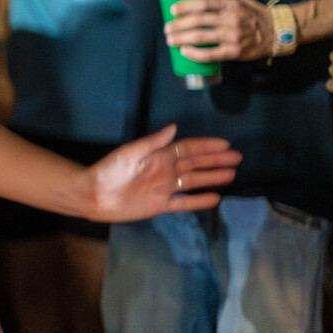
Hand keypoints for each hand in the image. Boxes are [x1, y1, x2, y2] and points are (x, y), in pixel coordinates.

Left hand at [86, 123, 239, 219]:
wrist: (94, 195)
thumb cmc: (109, 171)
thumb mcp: (130, 152)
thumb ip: (153, 142)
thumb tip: (174, 127)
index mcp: (159, 156)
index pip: (188, 149)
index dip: (207, 146)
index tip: (226, 144)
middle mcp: (165, 170)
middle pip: (196, 164)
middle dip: (216, 160)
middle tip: (237, 158)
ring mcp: (164, 188)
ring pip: (194, 181)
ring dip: (212, 177)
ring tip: (232, 174)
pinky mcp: (161, 205)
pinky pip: (185, 203)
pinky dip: (200, 201)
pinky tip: (215, 198)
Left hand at [164, 0, 278, 61]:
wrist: (276, 32)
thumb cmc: (253, 15)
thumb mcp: (241, 0)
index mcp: (231, 4)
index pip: (204, 4)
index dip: (185, 7)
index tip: (173, 10)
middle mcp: (231, 19)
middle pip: (198, 21)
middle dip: (178, 25)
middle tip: (167, 28)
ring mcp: (233, 36)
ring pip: (201, 37)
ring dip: (181, 38)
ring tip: (170, 39)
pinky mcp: (234, 51)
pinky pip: (211, 54)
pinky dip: (195, 54)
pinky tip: (185, 52)